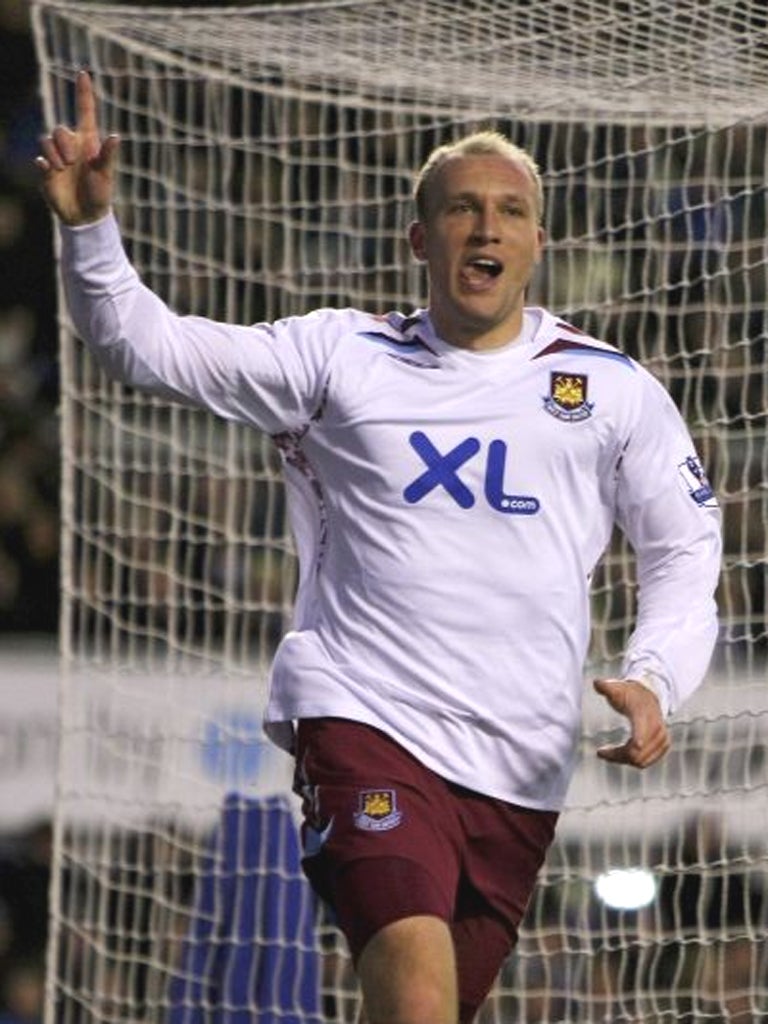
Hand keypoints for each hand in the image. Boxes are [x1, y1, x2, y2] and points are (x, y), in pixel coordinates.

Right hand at [35, 70, 119, 224]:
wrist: (85, 215)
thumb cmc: (100, 194)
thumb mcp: (105, 175)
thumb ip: (108, 155)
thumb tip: (116, 136)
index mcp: (88, 142)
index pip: (84, 112)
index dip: (83, 93)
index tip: (83, 73)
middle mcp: (71, 146)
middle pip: (59, 129)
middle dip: (64, 143)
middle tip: (72, 163)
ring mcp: (58, 157)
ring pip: (46, 140)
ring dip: (55, 154)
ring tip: (64, 169)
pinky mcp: (46, 170)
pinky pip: (40, 158)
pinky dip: (44, 162)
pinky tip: (50, 170)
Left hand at [593, 677, 670, 768]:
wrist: (649, 695)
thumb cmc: (629, 693)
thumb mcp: (617, 689)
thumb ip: (606, 687)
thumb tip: (596, 682)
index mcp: (644, 716)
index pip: (641, 735)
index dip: (634, 746)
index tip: (621, 755)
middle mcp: (656, 730)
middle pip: (636, 754)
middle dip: (617, 756)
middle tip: (601, 752)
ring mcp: (662, 739)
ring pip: (641, 761)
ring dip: (623, 760)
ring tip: (607, 753)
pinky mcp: (663, 746)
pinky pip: (646, 762)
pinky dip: (632, 761)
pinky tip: (619, 754)